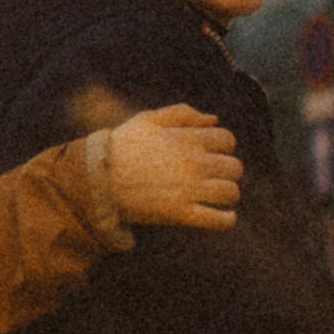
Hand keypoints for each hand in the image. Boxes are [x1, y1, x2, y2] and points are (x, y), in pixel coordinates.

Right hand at [108, 105, 242, 228]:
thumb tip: (214, 120)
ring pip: (231, 192)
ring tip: (216, 197)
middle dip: (226, 171)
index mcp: (187, 138)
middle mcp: (194, 162)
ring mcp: (189, 189)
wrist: (98, 179)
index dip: (222, 147)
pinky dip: (226, 220)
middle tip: (213, 177)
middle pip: (235, 167)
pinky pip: (221, 220)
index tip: (211, 154)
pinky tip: (223, 216)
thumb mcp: (148, 119)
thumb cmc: (122, 147)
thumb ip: (182, 113)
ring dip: (227, 195)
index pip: (227, 140)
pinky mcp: (182, 214)